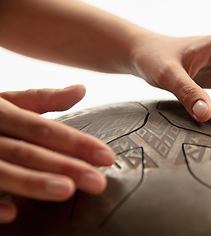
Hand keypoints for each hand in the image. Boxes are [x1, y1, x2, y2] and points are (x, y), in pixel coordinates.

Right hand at [0, 85, 114, 222]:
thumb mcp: (4, 100)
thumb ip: (41, 99)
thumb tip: (81, 89)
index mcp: (1, 112)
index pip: (45, 129)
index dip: (78, 143)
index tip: (107, 157)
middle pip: (29, 151)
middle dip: (65, 166)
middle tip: (98, 182)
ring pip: (2, 171)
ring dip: (32, 182)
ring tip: (66, 191)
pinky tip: (12, 212)